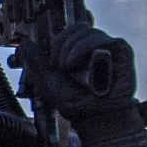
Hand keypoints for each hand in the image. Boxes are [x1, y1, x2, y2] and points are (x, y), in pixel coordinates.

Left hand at [18, 22, 146, 146]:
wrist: (96, 119)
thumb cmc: (76, 103)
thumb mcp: (48, 81)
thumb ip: (37, 62)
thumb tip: (25, 43)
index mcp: (80, 52)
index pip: (69, 32)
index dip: (57, 41)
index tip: (51, 62)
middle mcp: (95, 48)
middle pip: (76, 28)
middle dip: (60, 44)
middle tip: (57, 65)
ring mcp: (109, 48)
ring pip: (86, 31)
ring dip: (70, 48)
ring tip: (67, 68)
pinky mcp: (121, 51)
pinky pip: (100, 39)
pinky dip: (83, 48)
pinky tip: (75, 63)